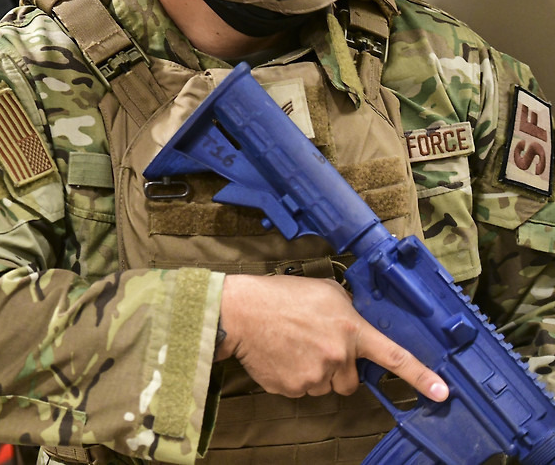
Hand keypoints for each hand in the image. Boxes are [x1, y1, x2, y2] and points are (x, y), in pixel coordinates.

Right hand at [218, 274, 449, 400]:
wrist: (239, 311)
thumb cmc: (279, 296)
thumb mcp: (325, 289)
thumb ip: (348, 307)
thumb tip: (355, 319)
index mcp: (351, 331)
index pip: (395, 357)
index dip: (422, 377)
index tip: (443, 393)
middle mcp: (338, 358)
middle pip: (351, 381)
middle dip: (339, 369)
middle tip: (316, 346)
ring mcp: (315, 377)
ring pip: (325, 386)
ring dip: (316, 372)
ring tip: (292, 346)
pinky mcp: (293, 389)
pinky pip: (301, 390)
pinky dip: (293, 376)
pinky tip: (280, 355)